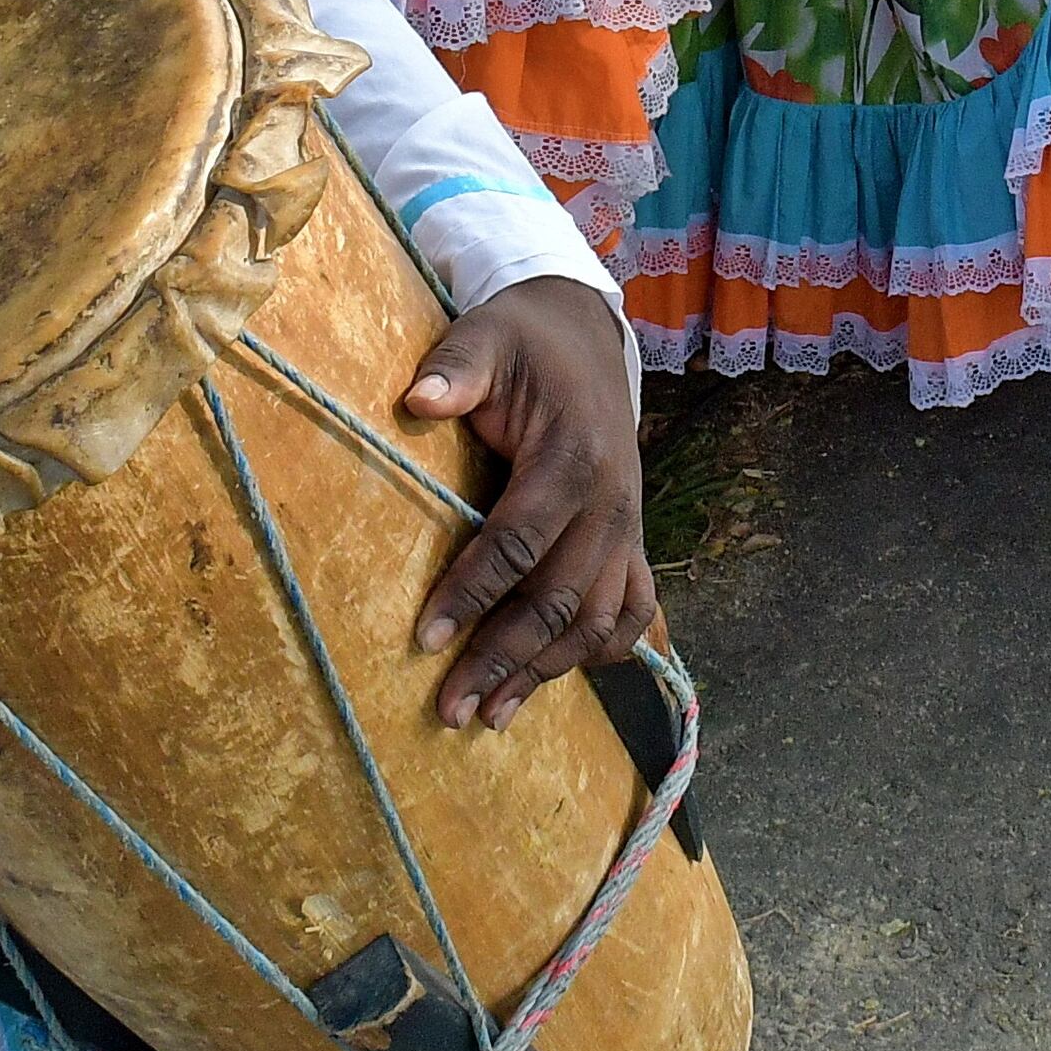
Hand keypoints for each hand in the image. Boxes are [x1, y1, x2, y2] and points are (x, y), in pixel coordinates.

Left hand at [399, 277, 654, 730]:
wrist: (585, 334)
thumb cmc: (524, 341)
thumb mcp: (486, 336)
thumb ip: (455, 368)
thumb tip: (418, 401)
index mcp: (574, 457)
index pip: (518, 543)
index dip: (472, 594)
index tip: (424, 641)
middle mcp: (612, 502)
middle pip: (558, 600)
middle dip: (503, 659)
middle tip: (449, 709)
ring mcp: (627, 526)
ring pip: (597, 619)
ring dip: (546, 672)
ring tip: (490, 716)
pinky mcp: (632, 539)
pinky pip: (632, 611)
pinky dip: (602, 651)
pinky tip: (556, 681)